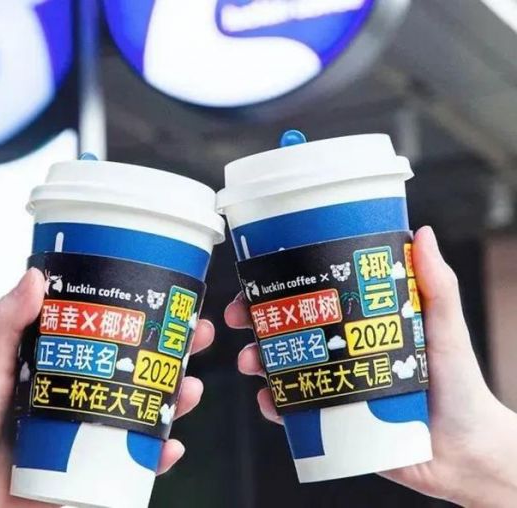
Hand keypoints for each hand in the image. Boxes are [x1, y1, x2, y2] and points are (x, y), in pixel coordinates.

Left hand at [0, 268, 214, 506]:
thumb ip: (9, 324)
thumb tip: (35, 278)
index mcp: (59, 374)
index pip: (112, 346)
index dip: (144, 329)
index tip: (170, 310)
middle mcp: (77, 404)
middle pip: (137, 380)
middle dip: (172, 362)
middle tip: (195, 342)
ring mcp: (84, 442)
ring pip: (142, 421)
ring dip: (173, 406)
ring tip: (188, 392)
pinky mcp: (85, 479)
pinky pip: (130, 470)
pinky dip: (154, 460)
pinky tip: (168, 447)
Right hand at [225, 226, 516, 506]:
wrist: (465, 451)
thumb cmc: (460, 385)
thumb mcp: (446, 329)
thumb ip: (437, 286)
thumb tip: (422, 234)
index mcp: (358, 324)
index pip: (312, 297)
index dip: (279, 287)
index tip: (256, 280)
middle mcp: (340, 351)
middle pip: (287, 330)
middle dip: (256, 323)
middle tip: (241, 320)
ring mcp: (332, 384)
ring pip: (282, 368)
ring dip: (257, 361)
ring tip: (253, 363)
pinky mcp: (331, 421)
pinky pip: (293, 412)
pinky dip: (275, 406)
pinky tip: (270, 402)